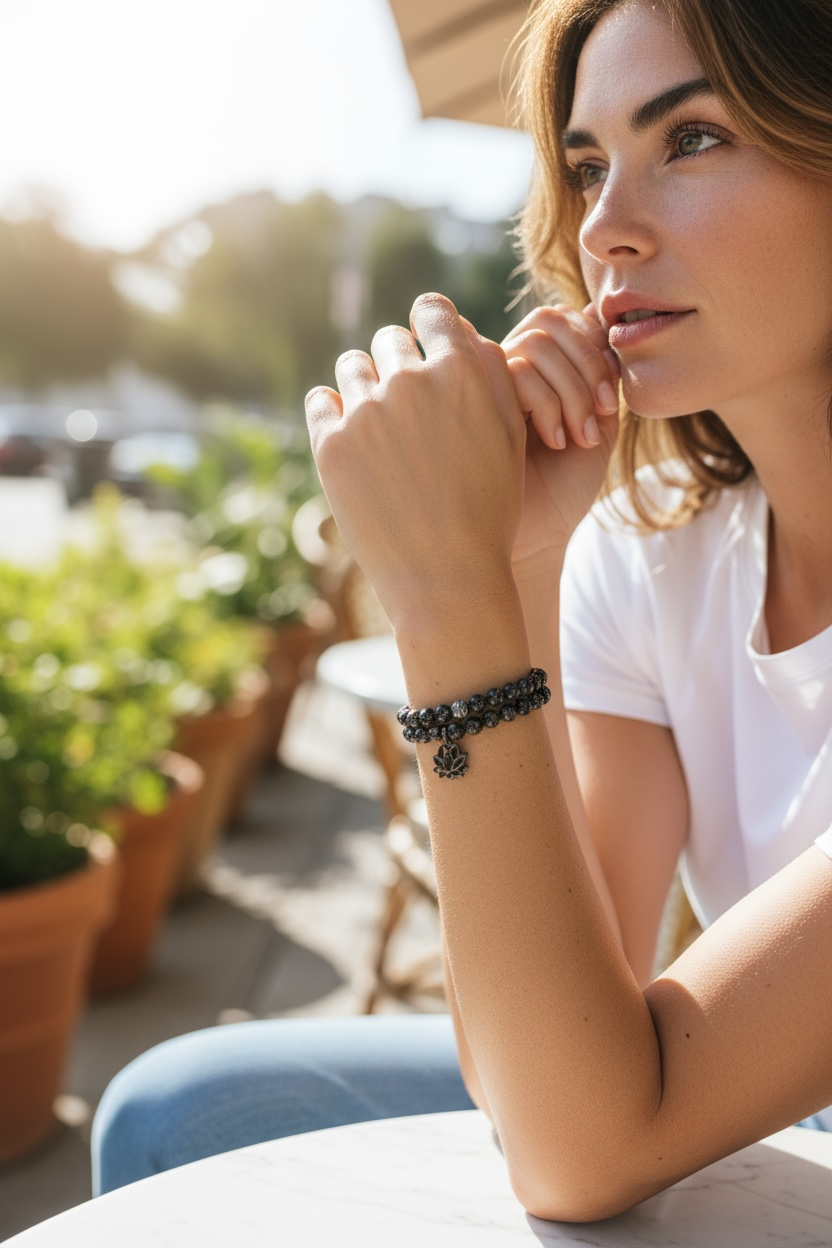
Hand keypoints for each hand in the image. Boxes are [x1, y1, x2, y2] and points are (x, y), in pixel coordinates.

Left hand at [305, 294, 526, 629]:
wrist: (448, 580)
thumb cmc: (489, 509)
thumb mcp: (509, 436)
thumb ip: (487, 373)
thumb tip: (456, 328)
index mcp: (462, 371)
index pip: (432, 311)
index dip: (430, 327)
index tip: (427, 349)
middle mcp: (412, 381)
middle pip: (390, 340)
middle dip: (399, 365)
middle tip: (408, 407)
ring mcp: (367, 412)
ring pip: (353, 366)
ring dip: (364, 386)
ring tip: (380, 427)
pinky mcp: (331, 445)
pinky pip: (321, 400)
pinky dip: (333, 413)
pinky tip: (353, 440)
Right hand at [500, 304, 619, 573]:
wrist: (539, 535)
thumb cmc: (565, 485)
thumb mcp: (598, 420)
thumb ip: (601, 371)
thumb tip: (600, 311)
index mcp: (533, 367)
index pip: (562, 318)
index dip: (594, 347)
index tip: (611, 402)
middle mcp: (504, 369)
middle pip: (547, 321)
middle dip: (586, 365)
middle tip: (599, 416)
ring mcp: (486, 386)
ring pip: (534, 344)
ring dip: (571, 390)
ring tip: (578, 435)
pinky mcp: (471, 406)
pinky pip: (515, 371)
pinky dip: (549, 403)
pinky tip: (554, 441)